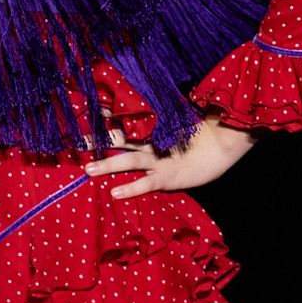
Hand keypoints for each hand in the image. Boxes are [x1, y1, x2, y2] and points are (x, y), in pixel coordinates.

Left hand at [83, 112, 256, 197]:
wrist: (224, 145)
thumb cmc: (202, 137)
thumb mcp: (178, 127)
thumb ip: (160, 123)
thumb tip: (143, 112)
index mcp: (154, 130)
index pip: (125, 120)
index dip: (107, 115)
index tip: (87, 109)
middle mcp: (152, 143)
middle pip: (119, 139)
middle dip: (97, 141)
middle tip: (76, 140)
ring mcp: (159, 160)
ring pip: (128, 161)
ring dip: (107, 165)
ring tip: (87, 169)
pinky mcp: (168, 176)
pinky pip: (146, 183)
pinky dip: (130, 188)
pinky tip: (114, 193)